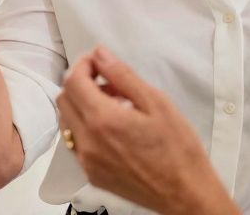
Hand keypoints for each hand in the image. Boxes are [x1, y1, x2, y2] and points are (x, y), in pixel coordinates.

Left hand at [56, 48, 239, 214]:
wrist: (185, 194)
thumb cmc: (178, 151)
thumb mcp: (156, 103)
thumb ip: (123, 76)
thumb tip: (101, 55)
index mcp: (103, 120)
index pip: (73, 82)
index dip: (83, 64)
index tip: (97, 61)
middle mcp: (88, 142)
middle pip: (64, 99)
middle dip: (80, 83)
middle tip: (106, 81)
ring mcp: (87, 161)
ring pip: (67, 121)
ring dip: (81, 105)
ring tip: (112, 104)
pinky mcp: (91, 174)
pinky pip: (75, 142)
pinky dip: (85, 127)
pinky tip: (111, 127)